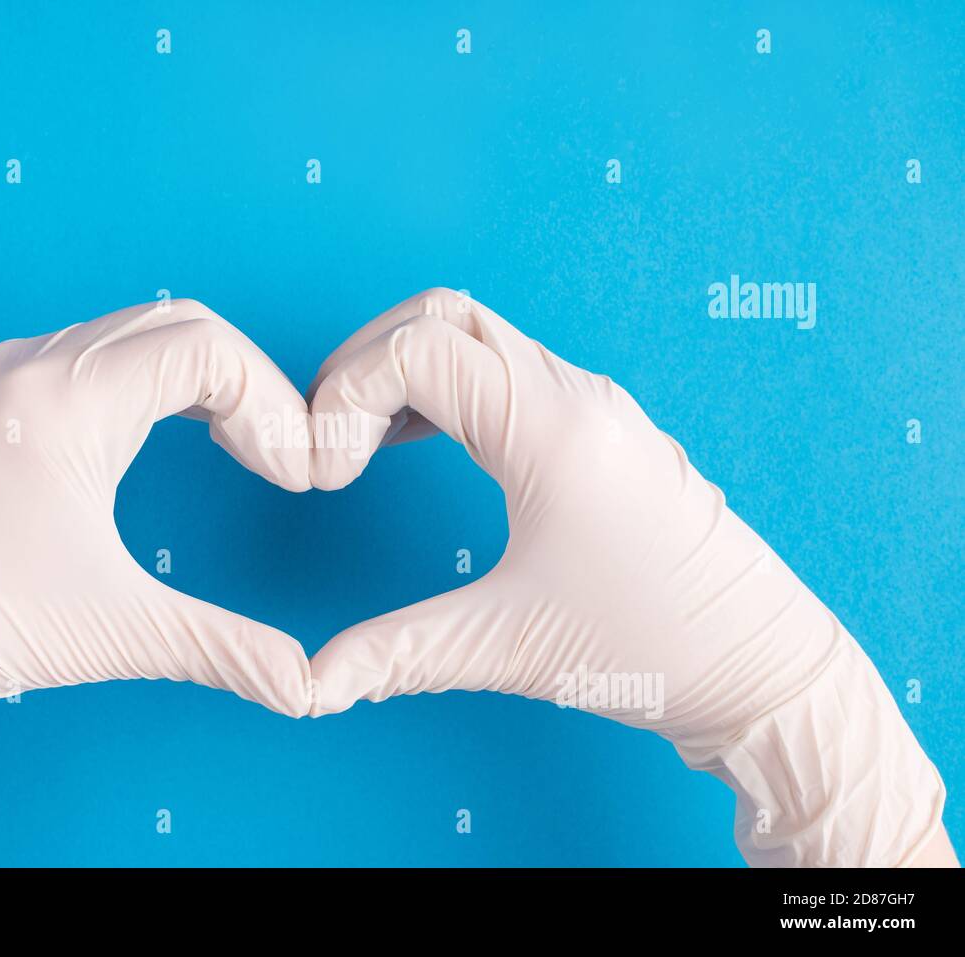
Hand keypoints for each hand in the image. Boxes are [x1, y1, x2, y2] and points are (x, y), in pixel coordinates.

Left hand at [0, 299, 312, 866]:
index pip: (207, 347)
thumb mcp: (113, 631)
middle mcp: (31, 365)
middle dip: (250, 387)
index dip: (272, 406)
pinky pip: (97, 356)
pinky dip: (157, 384)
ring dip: (204, 380)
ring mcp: (5, 376)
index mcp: (63, 398)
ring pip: (137, 335)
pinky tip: (177, 435)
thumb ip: (224, 649)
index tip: (293, 479)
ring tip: (244, 448)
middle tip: (281, 460)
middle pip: (180, 326)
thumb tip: (307, 687)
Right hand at [306, 288, 946, 866]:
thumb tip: (311, 682)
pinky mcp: (600, 427)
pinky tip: (415, 441)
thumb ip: (396, 654)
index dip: (346, 397)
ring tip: (359, 441)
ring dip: (404, 368)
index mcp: (552, 429)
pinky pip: (507, 368)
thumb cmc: (653, 648)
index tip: (327, 470)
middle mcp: (576, 395)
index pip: (418, 350)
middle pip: (442, 314)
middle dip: (365, 363)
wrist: (762, 667)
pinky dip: (446, 385)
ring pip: (476, 332)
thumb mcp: (508, 648)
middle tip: (328, 438)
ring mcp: (594, 404)